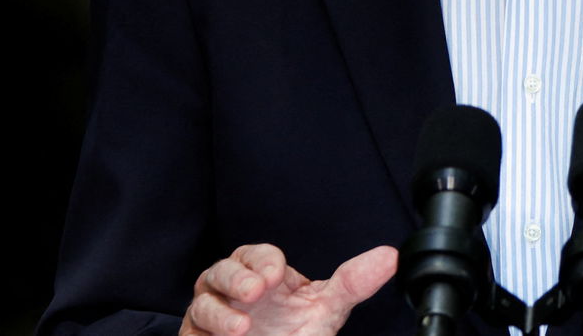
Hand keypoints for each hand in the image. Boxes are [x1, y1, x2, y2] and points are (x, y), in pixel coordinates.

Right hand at [181, 243, 397, 335]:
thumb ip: (353, 283)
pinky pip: (191, 330)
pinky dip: (205, 332)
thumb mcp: (326, 310)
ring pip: (203, 300)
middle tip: (255, 291)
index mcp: (263, 275)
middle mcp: (234, 290)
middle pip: (222, 269)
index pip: (255, 255)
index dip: (263, 261)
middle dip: (237, 278)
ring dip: (220, 311)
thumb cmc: (296, 334)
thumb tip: (390, 256)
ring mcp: (214, 315)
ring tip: (242, 327)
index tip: (276, 275)